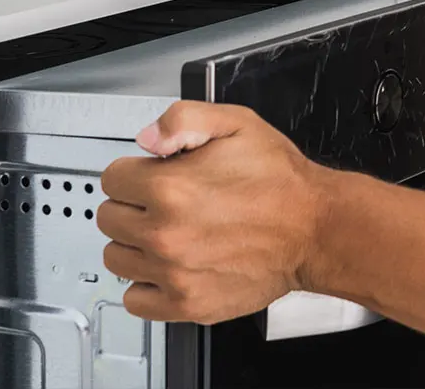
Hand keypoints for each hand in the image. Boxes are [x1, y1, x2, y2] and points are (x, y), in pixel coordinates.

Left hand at [97, 100, 329, 323]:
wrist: (315, 229)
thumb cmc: (281, 181)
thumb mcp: (235, 124)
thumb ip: (182, 119)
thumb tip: (147, 139)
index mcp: (170, 189)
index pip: (111, 179)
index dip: (134, 171)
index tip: (153, 175)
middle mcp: (166, 234)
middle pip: (108, 218)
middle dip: (131, 205)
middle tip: (163, 203)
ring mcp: (174, 274)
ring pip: (116, 258)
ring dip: (134, 244)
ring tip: (166, 233)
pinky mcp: (188, 304)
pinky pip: (136, 300)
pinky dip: (146, 284)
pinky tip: (168, 267)